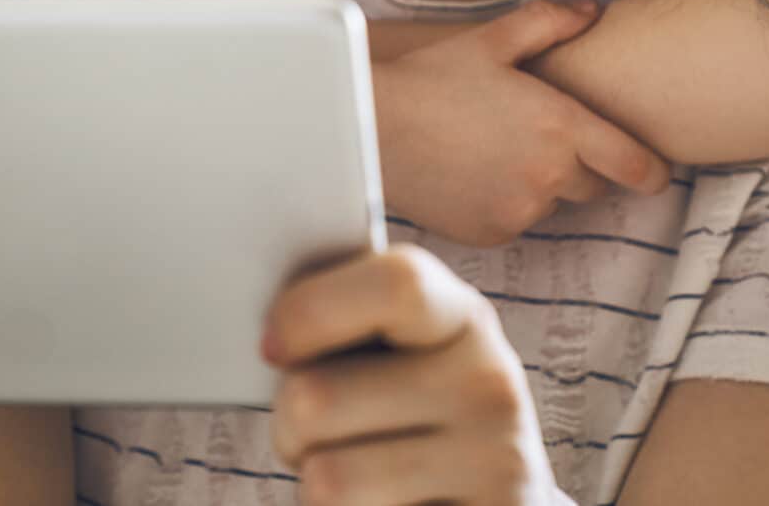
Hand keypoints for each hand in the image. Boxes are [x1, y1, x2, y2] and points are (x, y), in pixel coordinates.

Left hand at [266, 245, 565, 504]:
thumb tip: (272, 331)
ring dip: (315, 487)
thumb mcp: (398, 357)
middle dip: (289, 427)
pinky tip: (387, 505)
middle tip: (316, 436)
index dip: (311, 310)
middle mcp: (489, 384)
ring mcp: (495, 464)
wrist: (491, 503)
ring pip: (327, 479)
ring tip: (355, 479)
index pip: (397, 284)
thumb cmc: (412, 423)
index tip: (273, 348)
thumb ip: (349, 324)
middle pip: (317, 396)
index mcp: (462, 317)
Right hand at [376, 1, 669, 247]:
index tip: (657, 173)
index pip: (635, 165)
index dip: (654, 172)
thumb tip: (593, 11)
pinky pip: (517, 221)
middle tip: (540, 138)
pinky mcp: (492, 233)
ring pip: (553, 204)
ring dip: (541, 186)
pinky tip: (473, 174)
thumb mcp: (491, 42)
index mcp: (561, 126)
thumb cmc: (431, 78)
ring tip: (496, 152)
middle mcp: (549, 175)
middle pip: (593, 185)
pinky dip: (506, 204)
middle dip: (580, 166)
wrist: (373, 128)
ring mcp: (520, 209)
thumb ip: (549, 24)